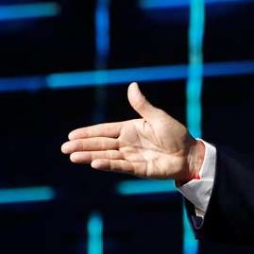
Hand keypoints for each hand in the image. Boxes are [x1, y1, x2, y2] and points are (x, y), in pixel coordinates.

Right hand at [61, 82, 204, 184]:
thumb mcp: (158, 117)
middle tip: (65, 148)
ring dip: (90, 156)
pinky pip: (120, 166)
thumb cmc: (176, 134)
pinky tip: (94, 163)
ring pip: (106, 156)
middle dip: (83, 146)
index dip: (88, 133)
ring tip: (73, 156)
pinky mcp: (137, 168)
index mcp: (130, 129)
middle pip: (101, 144)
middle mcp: (127, 143)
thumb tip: (132, 85)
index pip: (105, 131)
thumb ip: (142, 105)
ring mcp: (131, 156)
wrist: (189, 154)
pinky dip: (107, 164)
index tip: (72, 135)